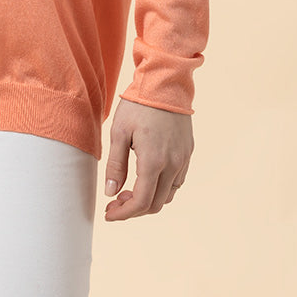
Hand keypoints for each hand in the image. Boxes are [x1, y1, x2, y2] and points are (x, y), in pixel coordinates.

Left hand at [103, 97, 192, 220]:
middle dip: (133, 209)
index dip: (124, 213)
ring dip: (148, 199)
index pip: (140, 202)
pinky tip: (147, 177)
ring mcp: (183, 159)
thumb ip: (116, 165)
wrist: (165, 83)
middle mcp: (173, 165)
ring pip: (167, 195)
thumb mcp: (119, 132)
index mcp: (153, 161)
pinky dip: (161, 187)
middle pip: (155, 204)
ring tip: (129, 190)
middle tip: (115, 202)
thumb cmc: (138, 105)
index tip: (109, 214)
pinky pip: (177, 181)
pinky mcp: (188, 152)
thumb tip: (111, 192)